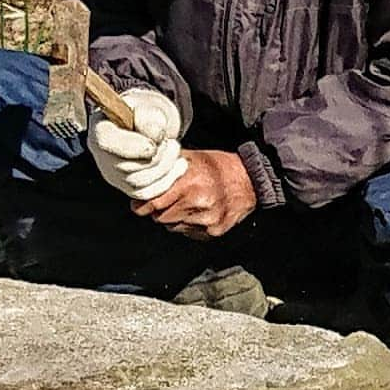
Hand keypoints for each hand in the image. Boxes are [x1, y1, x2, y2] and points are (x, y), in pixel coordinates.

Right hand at [86, 88, 187, 199]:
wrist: (149, 124)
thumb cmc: (145, 112)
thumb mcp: (148, 104)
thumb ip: (149, 115)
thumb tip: (154, 133)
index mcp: (101, 129)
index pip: (108, 143)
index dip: (133, 147)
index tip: (153, 144)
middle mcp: (102, 156)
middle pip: (128, 166)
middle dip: (157, 153)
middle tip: (167, 138)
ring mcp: (114, 175)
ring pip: (141, 181)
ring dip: (166, 165)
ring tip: (173, 146)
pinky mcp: (129, 189)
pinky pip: (149, 193)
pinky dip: (169, 179)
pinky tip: (179, 164)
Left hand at [131, 149, 256, 238]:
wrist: (251, 181)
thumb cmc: (221, 167)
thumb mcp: (195, 157)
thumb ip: (170, 164)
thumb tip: (146, 166)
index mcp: (190, 183)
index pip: (154, 202)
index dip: (142, 204)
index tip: (138, 202)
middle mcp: (198, 204)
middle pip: (160, 217)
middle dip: (155, 211)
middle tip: (158, 202)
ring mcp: (206, 221)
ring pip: (172, 227)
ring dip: (170, 218)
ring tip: (179, 205)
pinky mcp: (213, 231)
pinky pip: (187, 233)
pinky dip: (185, 225)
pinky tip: (192, 212)